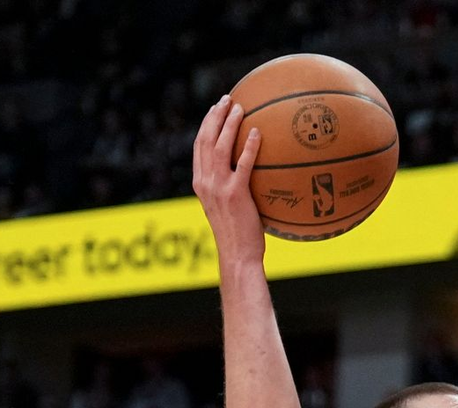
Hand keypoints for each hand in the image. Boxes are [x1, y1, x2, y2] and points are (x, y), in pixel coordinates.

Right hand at [193, 95, 264, 266]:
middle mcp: (205, 182)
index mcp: (200, 184)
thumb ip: (230, 191)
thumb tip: (248, 178)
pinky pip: (243, 165)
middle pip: (206, 140)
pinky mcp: (235, 195)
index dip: (206, 125)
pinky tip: (258, 133)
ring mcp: (218, 188)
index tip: (216, 110)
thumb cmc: (238, 238)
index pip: (199, 147)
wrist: (238, 257)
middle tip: (228, 100)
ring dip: (229, 124)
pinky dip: (250, 147)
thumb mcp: (227, 210)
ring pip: (220, 146)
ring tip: (241, 108)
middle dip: (215, 116)